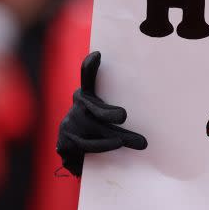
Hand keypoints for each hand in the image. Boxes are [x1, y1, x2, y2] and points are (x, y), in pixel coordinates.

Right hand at [56, 51, 146, 176]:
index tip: (98, 55)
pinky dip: (95, 151)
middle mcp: (77, 107)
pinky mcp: (63, 143)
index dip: (90, 66)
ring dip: (108, 140)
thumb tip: (144, 143)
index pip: (88, 77)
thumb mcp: (113, 123)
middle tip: (123, 115)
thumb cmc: (102, 131)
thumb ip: (126, 128)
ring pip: (93, 132)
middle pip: (97, 110)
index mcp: (89, 96)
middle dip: (109, 113)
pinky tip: (99, 154)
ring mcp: (68, 124)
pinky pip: (84, 148)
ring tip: (121, 142)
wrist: (77, 154)